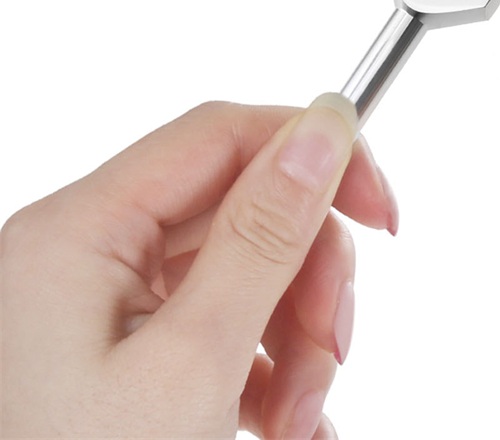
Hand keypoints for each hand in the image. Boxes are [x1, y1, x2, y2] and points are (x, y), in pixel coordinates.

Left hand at [1, 95, 397, 438]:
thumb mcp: (191, 367)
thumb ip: (263, 235)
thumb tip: (323, 128)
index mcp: (78, 233)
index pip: (224, 133)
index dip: (316, 155)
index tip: (382, 210)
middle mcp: (83, 256)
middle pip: (240, 209)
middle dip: (306, 276)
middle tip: (331, 350)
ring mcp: (100, 311)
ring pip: (239, 271)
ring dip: (293, 337)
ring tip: (298, 421)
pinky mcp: (120, 357)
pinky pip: (218, 324)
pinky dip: (264, 367)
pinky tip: (281, 425)